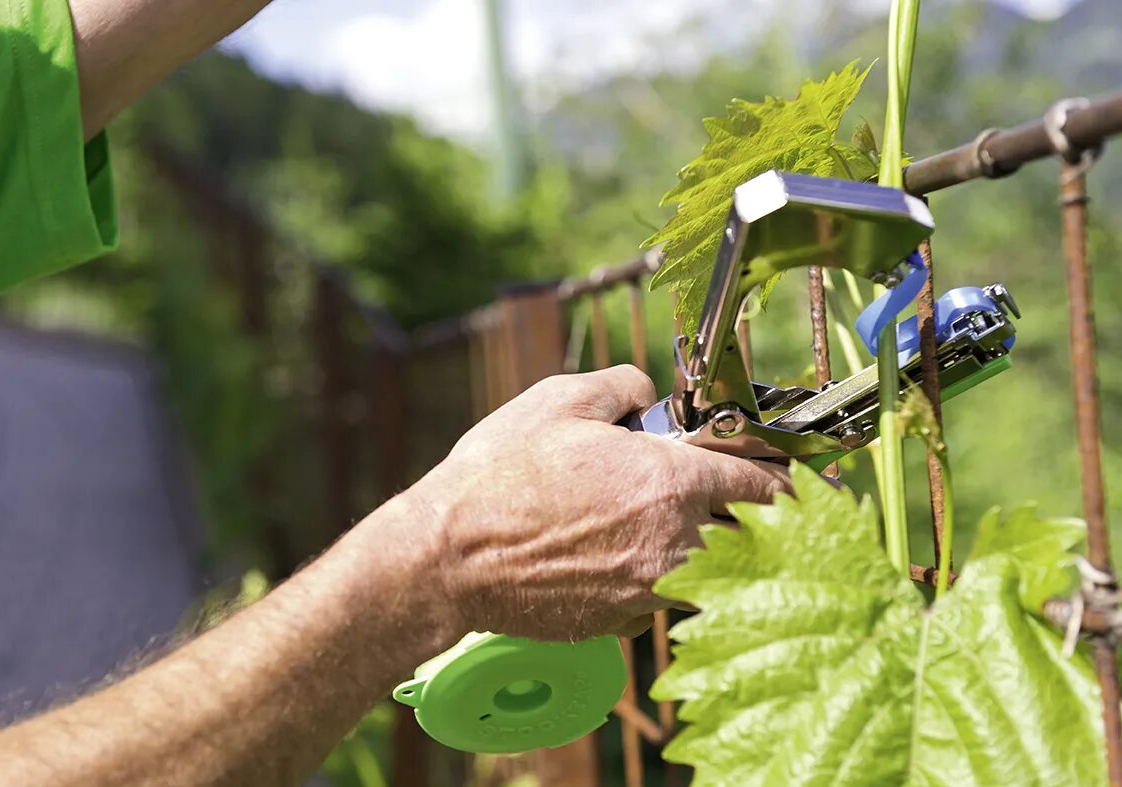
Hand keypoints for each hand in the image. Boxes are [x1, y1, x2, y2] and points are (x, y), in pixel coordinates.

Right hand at [406, 365, 791, 641]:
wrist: (448, 557)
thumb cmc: (500, 473)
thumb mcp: (561, 400)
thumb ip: (624, 386)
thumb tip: (649, 395)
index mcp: (671, 483)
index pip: (766, 487)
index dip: (788, 479)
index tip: (794, 477)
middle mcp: (674, 545)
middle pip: (753, 538)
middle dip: (757, 517)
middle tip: (747, 499)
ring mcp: (649, 591)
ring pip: (713, 573)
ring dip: (712, 550)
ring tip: (682, 526)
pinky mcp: (620, 622)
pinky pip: (665, 599)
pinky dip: (664, 578)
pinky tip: (627, 556)